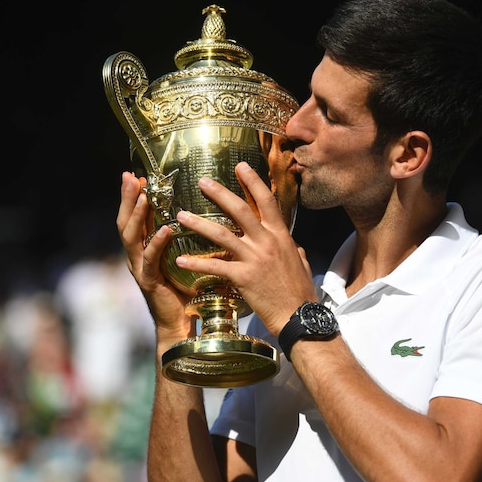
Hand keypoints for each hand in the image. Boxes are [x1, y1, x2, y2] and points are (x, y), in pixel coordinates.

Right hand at [117, 172, 195, 348]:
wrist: (182, 324)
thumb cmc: (187, 290)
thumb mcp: (185, 258)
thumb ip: (186, 239)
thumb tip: (205, 214)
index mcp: (144, 249)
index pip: (134, 218)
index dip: (133, 197)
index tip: (136, 174)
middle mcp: (137, 257)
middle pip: (125, 222)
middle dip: (128, 198)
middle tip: (130, 177)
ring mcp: (140, 269)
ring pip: (131, 238)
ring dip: (137, 215)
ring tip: (144, 195)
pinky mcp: (149, 282)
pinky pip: (149, 259)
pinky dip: (155, 243)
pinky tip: (164, 229)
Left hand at [173, 162, 316, 335]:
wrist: (299, 316)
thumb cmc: (300, 291)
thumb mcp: (302, 263)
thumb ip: (294, 250)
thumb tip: (294, 245)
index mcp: (281, 236)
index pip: (266, 201)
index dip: (253, 181)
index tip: (240, 166)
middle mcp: (267, 242)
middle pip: (240, 209)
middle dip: (219, 193)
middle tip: (203, 181)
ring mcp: (254, 259)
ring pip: (221, 234)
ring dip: (199, 224)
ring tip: (181, 216)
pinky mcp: (243, 278)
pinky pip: (215, 266)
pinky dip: (196, 263)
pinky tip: (180, 260)